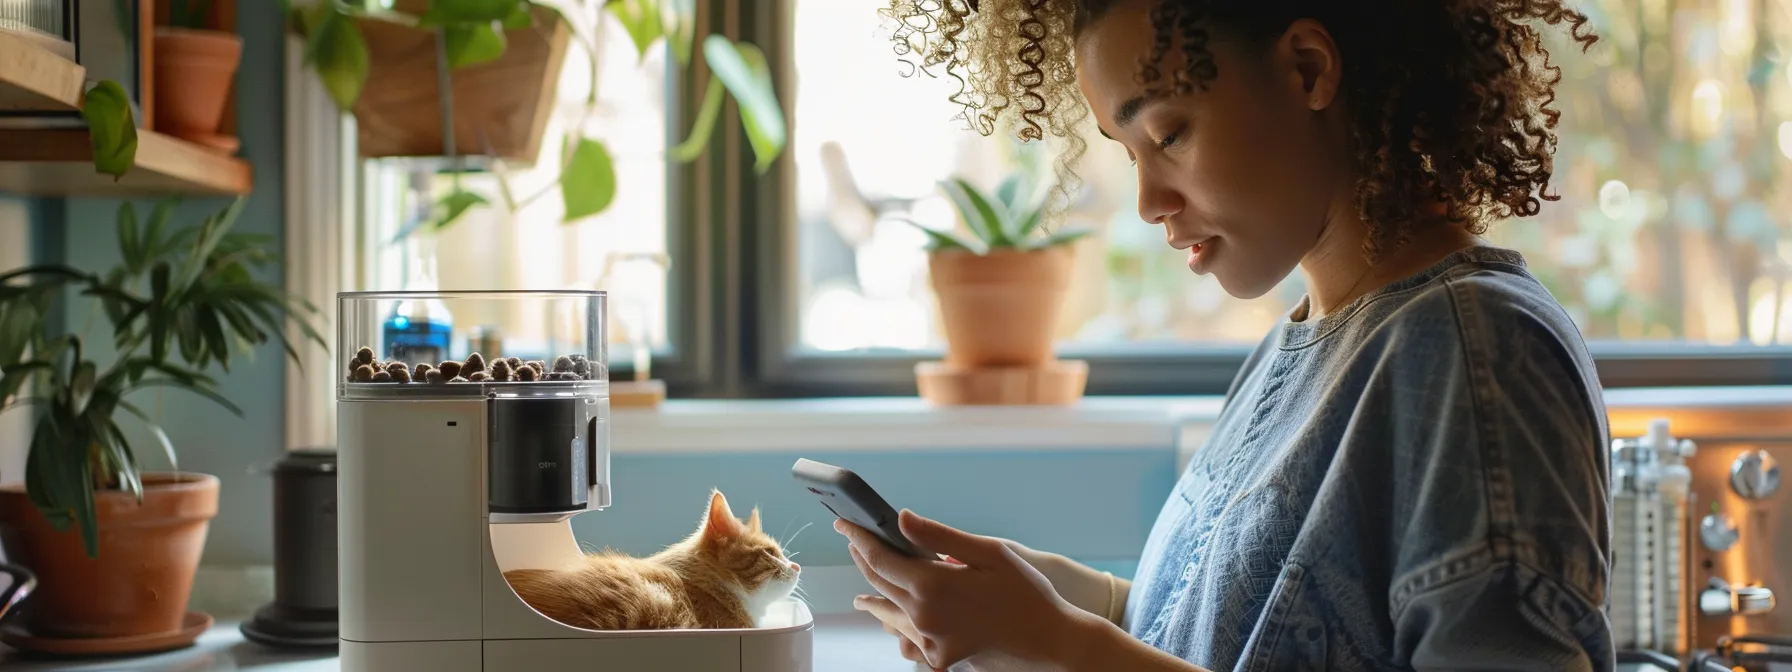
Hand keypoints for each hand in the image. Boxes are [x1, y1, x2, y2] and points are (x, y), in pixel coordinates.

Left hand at [837, 510, 1100, 670]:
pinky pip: (907, 638)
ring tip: (862, 595)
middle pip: (880, 583)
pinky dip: (897, 626)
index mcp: (933, 586)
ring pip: (889, 614)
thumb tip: (900, 518)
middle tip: (855, 542)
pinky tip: (894, 622)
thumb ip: (939, 536)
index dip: (858, 536)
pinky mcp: (939, 659)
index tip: (844, 522)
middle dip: (865, 559)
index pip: (880, 557)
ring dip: (874, 597)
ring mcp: (930, 642)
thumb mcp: (990, 553)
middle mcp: (924, 617)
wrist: (1051, 643)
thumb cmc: (1026, 593)